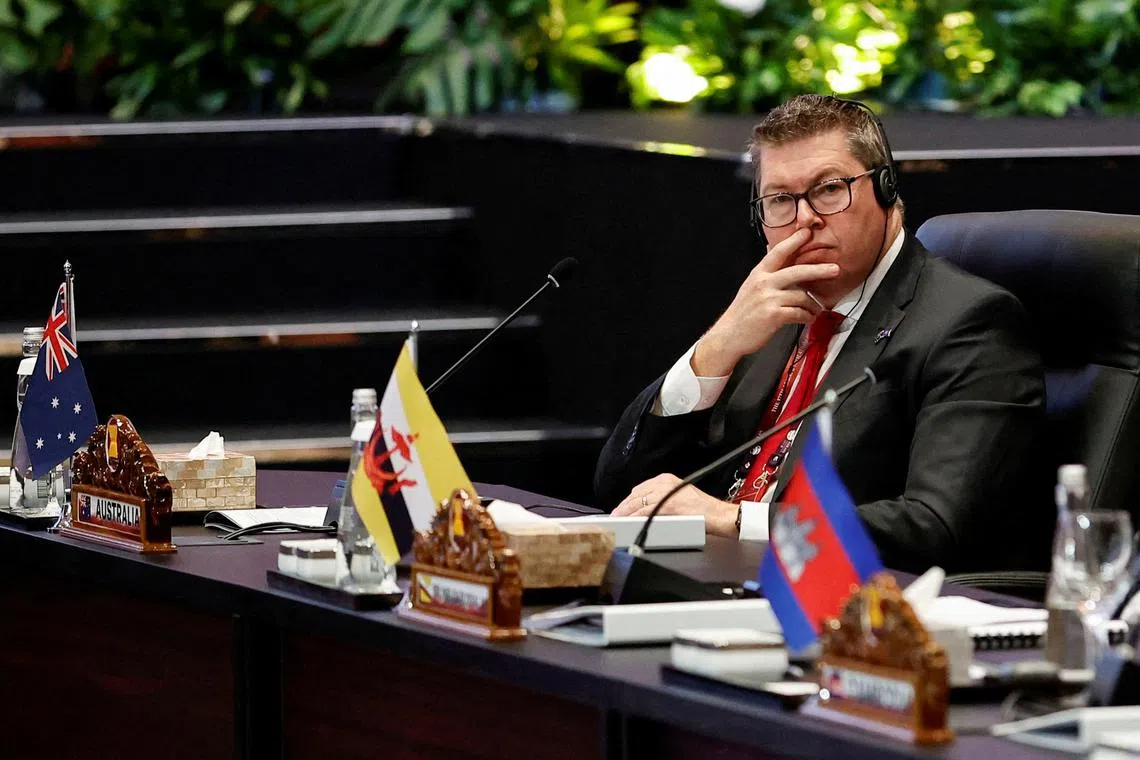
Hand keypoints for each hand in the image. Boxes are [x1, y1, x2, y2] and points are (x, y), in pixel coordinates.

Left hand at [612, 473, 737, 536]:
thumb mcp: (679, 496)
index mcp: (666, 479)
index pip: (640, 489)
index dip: (628, 500)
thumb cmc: (703, 510)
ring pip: (637, 502)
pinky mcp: (666, 505)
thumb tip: (645, 507)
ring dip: (625, 513)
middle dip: (623, 507)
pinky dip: (634, 517)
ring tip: (617, 521)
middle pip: (636, 494)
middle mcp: (664, 483)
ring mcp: (665, 493)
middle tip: (615, 516)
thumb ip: (662, 498)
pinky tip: (628, 523)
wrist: (718, 515)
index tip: (621, 508)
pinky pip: (644, 511)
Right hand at [693, 228, 839, 375]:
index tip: (807, 232)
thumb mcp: (751, 285)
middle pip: (796, 271)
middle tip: (835, 269)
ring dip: (813, 304)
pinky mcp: (773, 315)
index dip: (794, 241)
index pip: (778, 252)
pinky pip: (799, 313)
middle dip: (819, 270)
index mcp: (759, 273)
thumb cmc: (743, 312)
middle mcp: (763, 283)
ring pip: (801, 296)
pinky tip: (807, 318)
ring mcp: (768, 299)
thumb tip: (771, 250)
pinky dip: (806, 316)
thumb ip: (765, 270)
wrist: (730, 335)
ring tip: (816, 309)